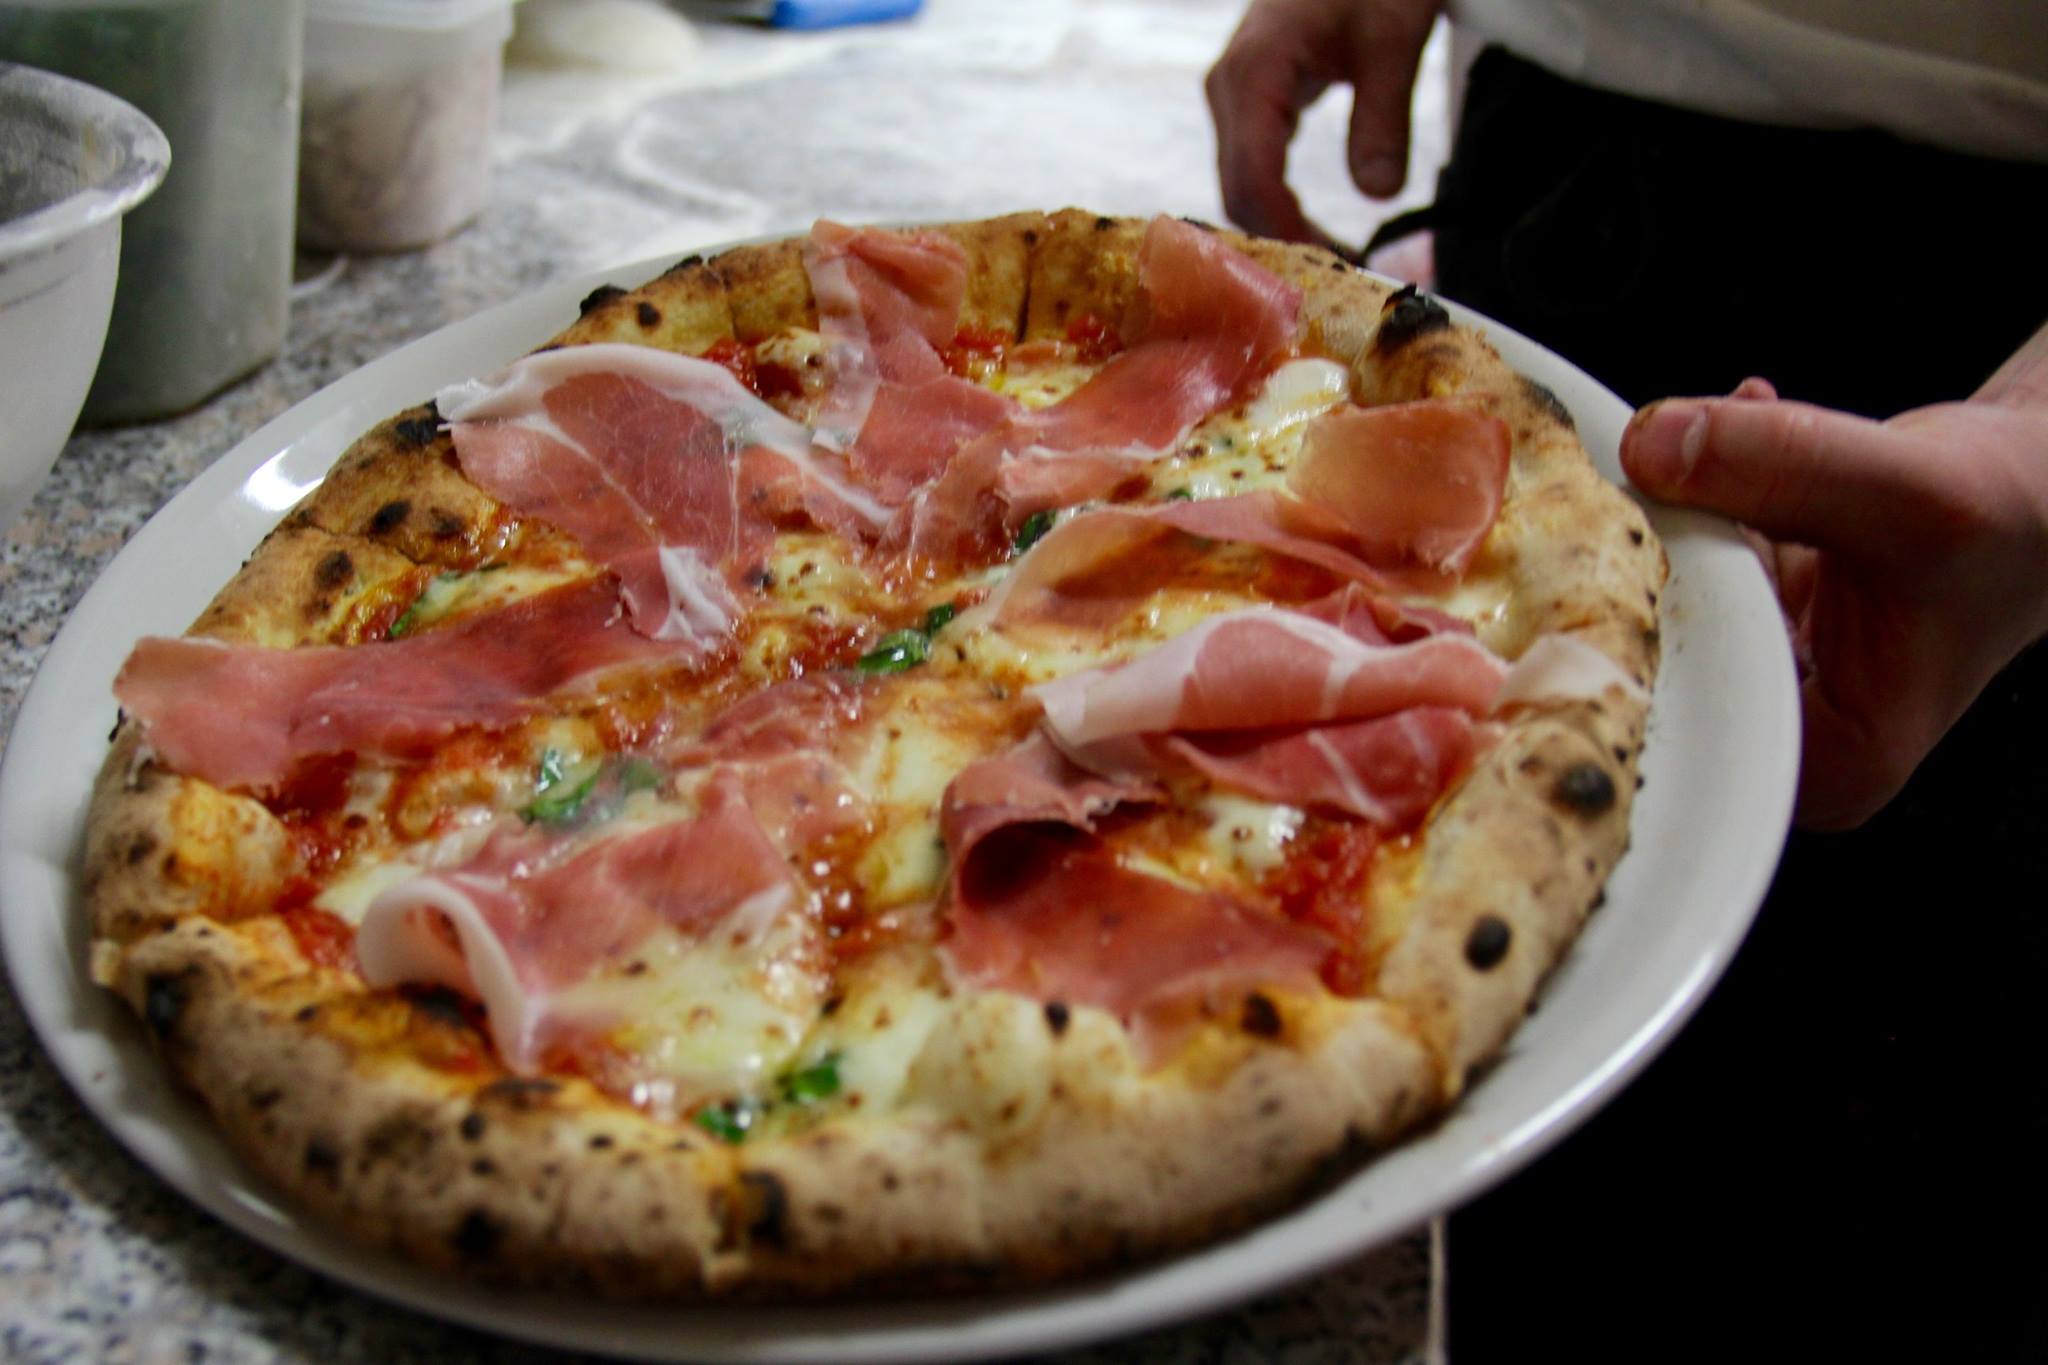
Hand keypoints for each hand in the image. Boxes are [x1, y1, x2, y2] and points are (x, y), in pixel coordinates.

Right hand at [1205, 0, 1444, 245]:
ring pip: (1240, 186)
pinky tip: (1316, 231)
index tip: (1329, 268)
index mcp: (1255, 73)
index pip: (1253, 178)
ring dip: (1279, 230)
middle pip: (1237, 192)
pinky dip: (1279, 206)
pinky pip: (1251, 169)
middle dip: (1280, 242)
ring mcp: (1233, 97)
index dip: (1286, 232)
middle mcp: (1229, 90)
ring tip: (1332, 260)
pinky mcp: (1248, 104)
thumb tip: (1377, 195)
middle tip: (1337, 279)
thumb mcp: (1394, 39)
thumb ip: (1384, 117)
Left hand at [1621, 326, 2047, 829]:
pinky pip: (1681, 573)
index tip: (1600, 544)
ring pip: (1660, 613)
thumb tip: (1654, 445)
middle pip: (1658, 671)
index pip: (1682, 727)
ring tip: (1693, 454)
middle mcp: (1785, 745)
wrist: (2035, 484)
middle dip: (1639, 567)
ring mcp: (1762, 687)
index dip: (1631, 632)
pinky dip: (1691, 505)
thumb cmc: (2009, 515)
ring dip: (1666, 525)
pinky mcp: (1746, 630)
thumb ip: (1778, 464)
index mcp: (1830, 768)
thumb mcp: (1902, 488)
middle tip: (1634, 481)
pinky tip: (1719, 443)